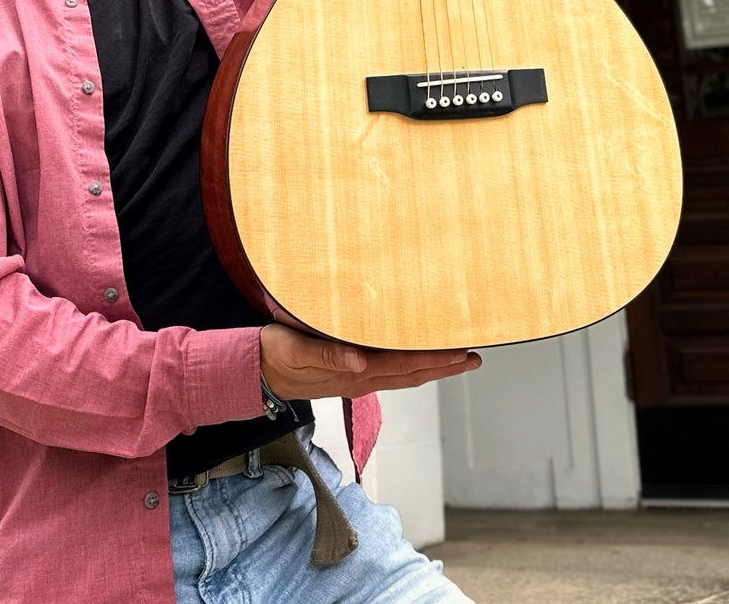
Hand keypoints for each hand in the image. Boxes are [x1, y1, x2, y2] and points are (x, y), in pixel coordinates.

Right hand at [260, 323, 480, 399]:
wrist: (254, 372)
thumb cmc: (274, 355)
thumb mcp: (295, 350)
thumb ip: (326, 355)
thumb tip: (360, 363)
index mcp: (352, 372)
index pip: (403, 365)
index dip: (434, 360)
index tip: (461, 353)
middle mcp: (359, 378)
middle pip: (411, 374)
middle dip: (445, 367)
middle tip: (474, 357)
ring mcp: (355, 379)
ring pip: (403, 376)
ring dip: (432, 368)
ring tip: (456, 359)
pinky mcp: (348, 373)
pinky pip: (389, 372)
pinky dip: (411, 365)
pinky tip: (417, 358)